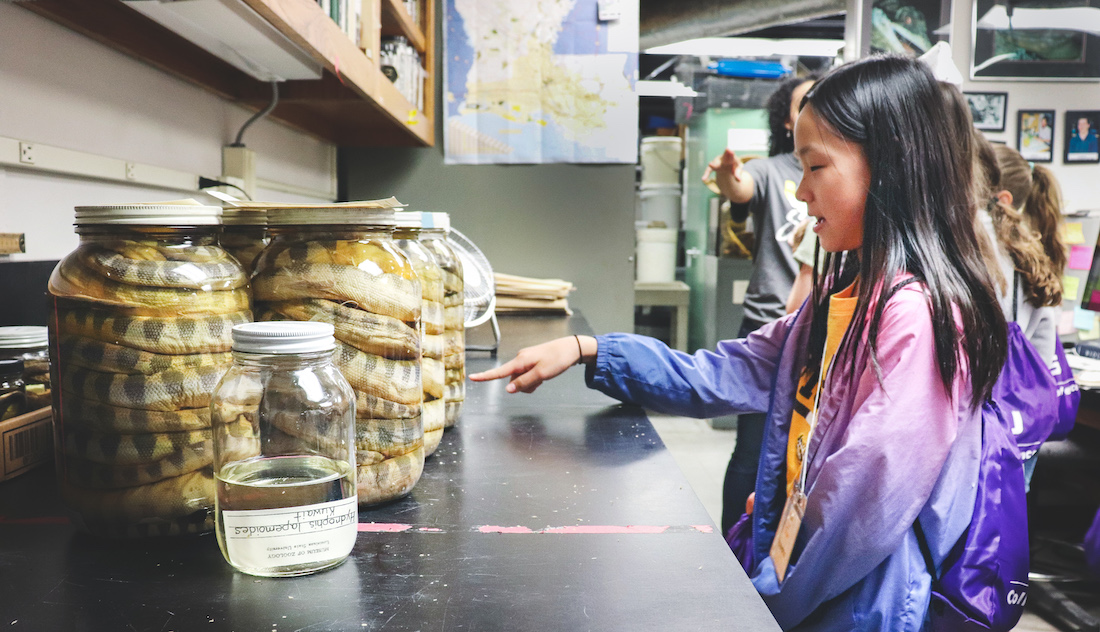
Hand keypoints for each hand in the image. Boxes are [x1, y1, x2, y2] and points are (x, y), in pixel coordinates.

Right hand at [469, 336, 592, 393]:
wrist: (572, 348)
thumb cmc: (558, 360)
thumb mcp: (541, 375)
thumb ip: (523, 383)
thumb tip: (507, 390)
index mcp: (520, 361)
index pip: (499, 372)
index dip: (485, 376)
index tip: (472, 378)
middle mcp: (521, 359)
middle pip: (513, 380)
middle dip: (524, 386)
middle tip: (541, 382)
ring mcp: (527, 360)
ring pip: (521, 379)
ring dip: (531, 383)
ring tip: (544, 377)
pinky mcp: (533, 361)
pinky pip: (528, 375)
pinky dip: (534, 379)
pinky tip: (545, 375)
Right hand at [701, 149, 744, 199]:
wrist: (727, 164)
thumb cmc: (733, 166)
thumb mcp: (737, 170)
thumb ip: (738, 174)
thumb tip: (739, 181)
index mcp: (731, 158)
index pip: (731, 156)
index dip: (730, 153)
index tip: (729, 149)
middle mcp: (723, 158)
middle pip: (724, 157)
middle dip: (725, 155)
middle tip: (726, 150)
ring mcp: (717, 162)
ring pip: (715, 164)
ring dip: (713, 164)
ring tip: (710, 164)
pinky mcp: (712, 167)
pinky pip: (708, 170)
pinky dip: (706, 174)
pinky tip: (703, 179)